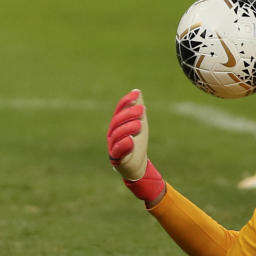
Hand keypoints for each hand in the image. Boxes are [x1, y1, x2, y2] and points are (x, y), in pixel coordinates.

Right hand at [106, 89, 164, 203]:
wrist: (137, 163)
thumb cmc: (136, 141)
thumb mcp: (139, 123)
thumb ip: (137, 109)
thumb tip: (137, 92)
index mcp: (117, 124)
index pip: (120, 110)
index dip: (126, 101)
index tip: (136, 95)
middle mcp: (112, 133)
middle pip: (118, 121)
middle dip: (129, 114)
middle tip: (142, 109)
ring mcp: (113, 146)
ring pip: (117, 135)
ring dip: (128, 128)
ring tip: (139, 124)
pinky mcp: (116, 158)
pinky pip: (117, 151)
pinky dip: (124, 145)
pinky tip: (131, 140)